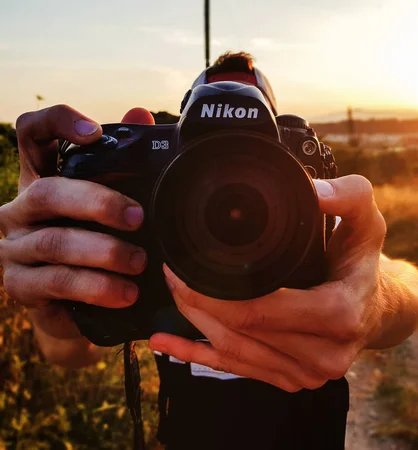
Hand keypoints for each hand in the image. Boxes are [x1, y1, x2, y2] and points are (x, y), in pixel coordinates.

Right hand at [0, 106, 153, 340]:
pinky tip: (125, 293)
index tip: (94, 131)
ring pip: (55, 241)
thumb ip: (123, 165)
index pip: (32, 135)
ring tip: (139, 262)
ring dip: (104, 252)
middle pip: (48, 192)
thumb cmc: (98, 246)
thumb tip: (140, 114)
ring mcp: (15, 248)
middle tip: (137, 217)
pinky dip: (97, 287)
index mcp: (43, 179)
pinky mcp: (20, 285)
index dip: (56, 123)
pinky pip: (57, 282)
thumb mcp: (111, 206)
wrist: (79, 307)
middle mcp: (20, 208)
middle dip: (98, 202)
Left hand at [149, 175, 387, 391]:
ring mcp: (309, 373)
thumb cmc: (365, 261)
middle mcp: (326, 354)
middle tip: (173, 272)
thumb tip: (311, 189)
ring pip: (235, 353)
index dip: (215, 292)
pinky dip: (198, 356)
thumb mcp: (367, 220)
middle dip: (198, 304)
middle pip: (241, 333)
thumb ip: (346, 196)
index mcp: (340, 314)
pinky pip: (238, 370)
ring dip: (196, 325)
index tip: (186, 266)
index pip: (261, 311)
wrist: (381, 307)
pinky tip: (168, 345)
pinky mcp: (294, 380)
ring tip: (173, 293)